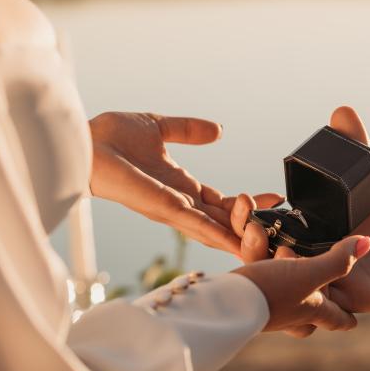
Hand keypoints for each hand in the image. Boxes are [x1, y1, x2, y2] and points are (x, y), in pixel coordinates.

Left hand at [89, 112, 281, 255]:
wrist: (86, 141)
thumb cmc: (111, 137)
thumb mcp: (159, 127)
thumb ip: (189, 130)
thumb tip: (218, 130)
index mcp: (181, 186)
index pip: (222, 201)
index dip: (248, 203)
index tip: (275, 197)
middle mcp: (180, 202)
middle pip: (225, 221)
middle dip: (253, 225)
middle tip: (284, 222)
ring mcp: (173, 209)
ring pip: (216, 229)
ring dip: (242, 235)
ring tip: (271, 240)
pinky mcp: (163, 208)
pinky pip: (197, 225)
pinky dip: (219, 235)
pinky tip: (240, 243)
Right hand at [233, 235, 369, 332]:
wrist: (225, 304)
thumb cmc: (272, 293)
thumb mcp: (308, 273)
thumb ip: (337, 260)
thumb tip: (367, 244)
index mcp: (312, 311)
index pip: (337, 319)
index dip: (347, 319)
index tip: (354, 321)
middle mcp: (291, 314)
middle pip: (311, 317)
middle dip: (316, 305)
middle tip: (321, 287)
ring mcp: (268, 308)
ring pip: (285, 297)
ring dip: (286, 271)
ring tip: (284, 251)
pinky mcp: (246, 298)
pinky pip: (261, 282)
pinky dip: (262, 263)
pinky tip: (257, 249)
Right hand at [234, 107, 369, 340]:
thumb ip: (357, 152)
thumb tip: (342, 110)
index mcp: (307, 236)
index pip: (266, 228)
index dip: (246, 217)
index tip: (241, 199)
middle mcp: (309, 262)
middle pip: (266, 255)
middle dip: (250, 239)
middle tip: (247, 220)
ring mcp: (326, 283)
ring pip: (288, 279)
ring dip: (276, 262)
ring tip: (273, 243)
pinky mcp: (348, 299)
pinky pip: (324, 298)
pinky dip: (314, 283)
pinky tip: (309, 268)